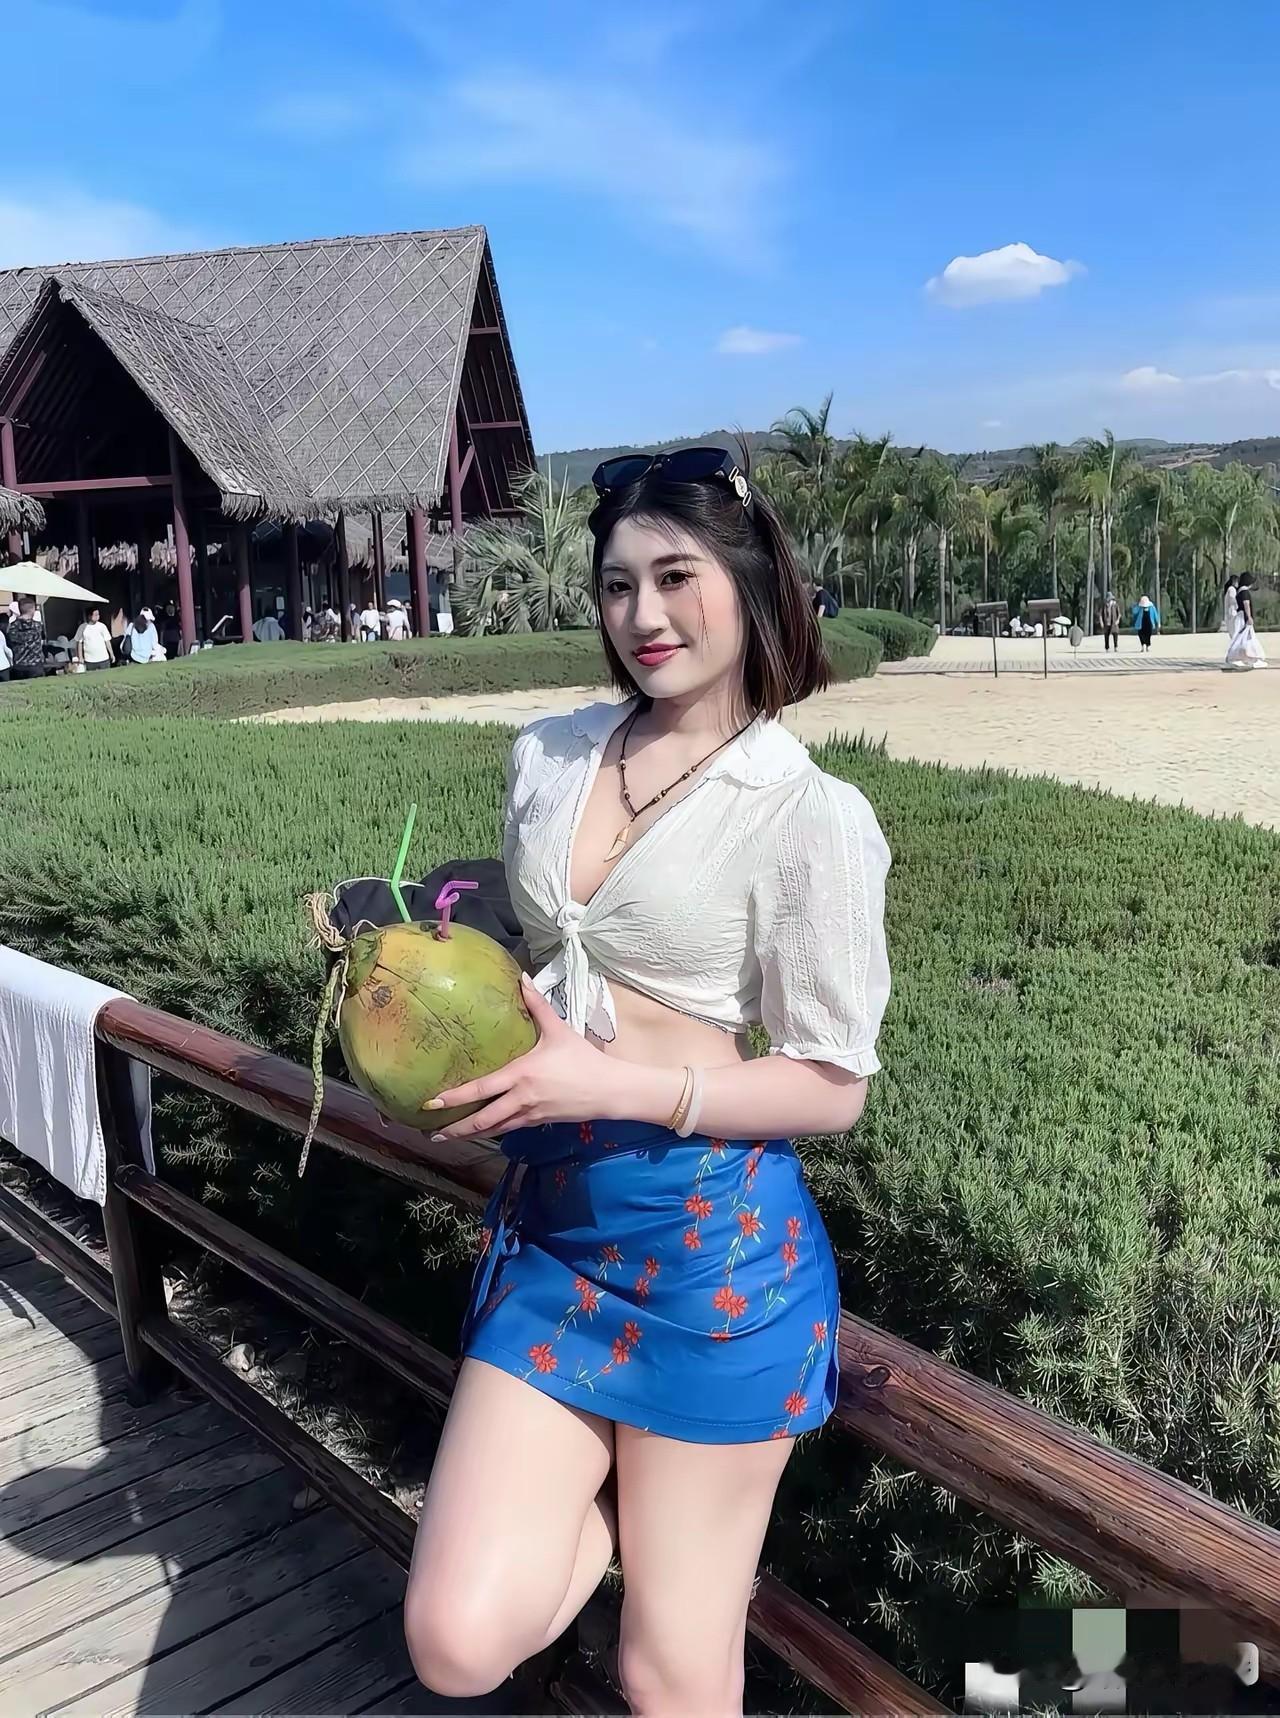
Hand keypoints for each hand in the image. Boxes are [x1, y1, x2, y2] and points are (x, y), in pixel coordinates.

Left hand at [423, 975, 630, 1141]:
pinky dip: (493, 1131)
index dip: (455, 1097)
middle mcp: (521, 1098)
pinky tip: (483, 1131)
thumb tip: (522, 978)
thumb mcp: (558, 1030)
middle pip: (482, 1120)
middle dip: (456, 1129)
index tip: (432, 1102)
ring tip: (450, 1137)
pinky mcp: (538, 1122)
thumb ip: (537, 1005)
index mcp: (521, 1074)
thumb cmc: (582, 1059)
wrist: (609, 1090)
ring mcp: (529, 1114)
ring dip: (471, 1134)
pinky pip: (509, 1129)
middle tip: (433, 1134)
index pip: (481, 1089)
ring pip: (494, 1129)